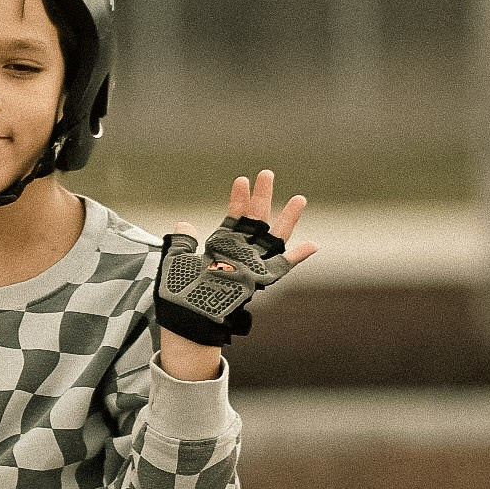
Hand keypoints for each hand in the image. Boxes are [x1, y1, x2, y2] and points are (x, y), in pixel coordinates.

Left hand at [155, 170, 316, 378]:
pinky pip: (281, 267)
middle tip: (267, 172)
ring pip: (273, 238)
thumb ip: (182, 241)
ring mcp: (250, 265)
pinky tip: (313, 244)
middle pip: (255, 219)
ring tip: (299, 198)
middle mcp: (238, 254)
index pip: (233, 217)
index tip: (241, 179)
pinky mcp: (258, 280)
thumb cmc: (178, 291)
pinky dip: (297, 257)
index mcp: (220, 247)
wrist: (185, 316)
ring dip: (286, 219)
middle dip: (262, 196)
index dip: (238, 199)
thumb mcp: (176, 260)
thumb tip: (184, 224)